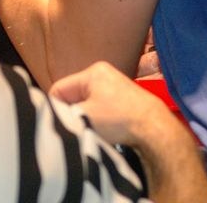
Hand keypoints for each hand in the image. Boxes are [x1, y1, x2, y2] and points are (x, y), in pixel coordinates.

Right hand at [52, 62, 206, 202]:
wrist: (155, 130)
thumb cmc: (118, 121)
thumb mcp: (83, 117)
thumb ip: (62, 114)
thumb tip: (51, 118)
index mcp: (92, 72)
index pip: (59, 89)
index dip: (54, 108)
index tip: (56, 126)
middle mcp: (104, 75)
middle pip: (73, 97)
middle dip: (71, 114)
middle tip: (72, 130)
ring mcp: (116, 87)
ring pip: (87, 105)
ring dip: (85, 120)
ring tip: (88, 133)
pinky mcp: (125, 101)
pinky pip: (101, 110)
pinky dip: (98, 122)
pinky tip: (101, 133)